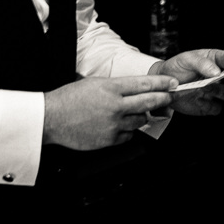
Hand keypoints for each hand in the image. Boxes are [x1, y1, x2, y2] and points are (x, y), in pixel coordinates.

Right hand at [43, 75, 175, 150]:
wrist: (51, 118)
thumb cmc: (67, 99)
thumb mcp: (92, 83)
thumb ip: (115, 87)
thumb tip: (134, 89)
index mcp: (110, 88)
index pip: (143, 83)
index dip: (161, 83)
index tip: (171, 83)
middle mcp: (114, 106)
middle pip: (148, 102)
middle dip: (163, 99)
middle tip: (169, 97)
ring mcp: (113, 124)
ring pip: (140, 120)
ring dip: (140, 116)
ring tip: (133, 112)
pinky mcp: (109, 140)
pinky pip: (128, 136)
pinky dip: (127, 131)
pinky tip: (118, 126)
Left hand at [149, 49, 223, 116]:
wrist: (164, 85)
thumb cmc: (177, 68)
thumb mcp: (186, 59)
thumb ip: (201, 63)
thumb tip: (216, 70)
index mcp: (213, 60)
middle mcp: (217, 76)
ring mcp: (214, 91)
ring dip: (219, 90)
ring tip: (205, 87)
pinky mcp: (209, 105)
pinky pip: (216, 108)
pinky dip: (209, 105)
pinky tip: (198, 99)